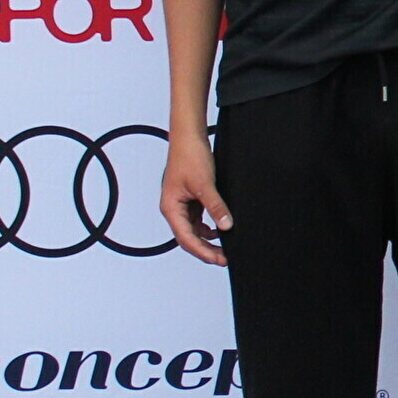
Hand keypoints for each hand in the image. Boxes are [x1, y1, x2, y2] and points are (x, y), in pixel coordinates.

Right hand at [161, 132, 232, 265]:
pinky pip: (199, 219)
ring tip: (226, 248)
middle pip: (189, 238)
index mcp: (171, 208)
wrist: (189, 137)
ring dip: (209, 239)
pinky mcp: (190, 199)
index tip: (219, 260)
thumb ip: (215, 206)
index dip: (203, 251)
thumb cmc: (190, 157)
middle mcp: (174, 209)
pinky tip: (222, 229)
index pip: (186, 238)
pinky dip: (210, 226)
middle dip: (207, 249)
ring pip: (195, 229)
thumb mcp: (205, 184)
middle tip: (226, 259)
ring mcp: (182, 204)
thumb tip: (226, 226)